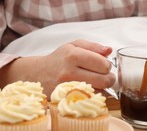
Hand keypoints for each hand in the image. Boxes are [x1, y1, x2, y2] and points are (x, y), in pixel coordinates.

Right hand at [0, 40, 115, 96]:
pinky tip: (89, 89)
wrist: (37, 73)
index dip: (107, 65)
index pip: (103, 64)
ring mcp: (66, 88)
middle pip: (104, 80)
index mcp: (73, 55)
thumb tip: (109, 50)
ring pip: (99, 92)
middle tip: (103, 75)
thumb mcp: (75, 45)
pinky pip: (89, 100)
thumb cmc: (60, 58)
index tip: (103, 65)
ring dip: (102, 88)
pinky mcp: (65, 99)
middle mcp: (69, 72)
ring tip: (95, 81)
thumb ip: (94, 46)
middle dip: (108, 78)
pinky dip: (93, 95)